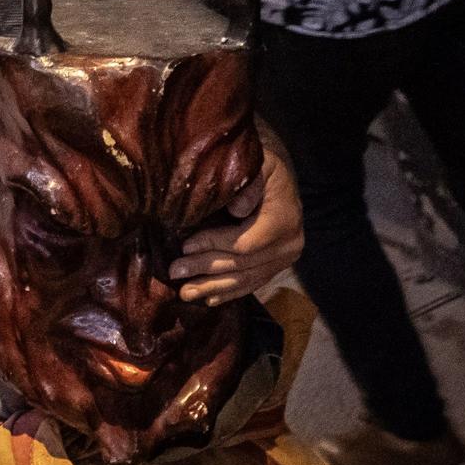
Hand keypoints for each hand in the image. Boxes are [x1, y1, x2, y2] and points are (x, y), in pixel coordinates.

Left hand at [174, 124, 303, 304]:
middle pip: (242, 264)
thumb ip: (249, 183)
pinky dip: (229, 292)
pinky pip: (251, 284)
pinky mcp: (276, 268)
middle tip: (175, 272)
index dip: (214, 246)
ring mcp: (284, 260)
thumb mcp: (258, 165)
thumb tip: (237, 209)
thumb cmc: (261, 168)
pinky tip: (208, 299)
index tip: (184, 246)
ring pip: (245, 279)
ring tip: (184, 293)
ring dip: (212, 288)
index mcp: (285, 219)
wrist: (278, 180)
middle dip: (205, 269)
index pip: (245, 243)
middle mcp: (290, 245)